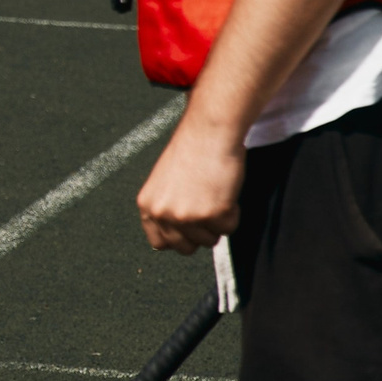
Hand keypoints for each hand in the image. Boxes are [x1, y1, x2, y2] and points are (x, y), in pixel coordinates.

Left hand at [137, 116, 244, 253]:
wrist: (208, 132)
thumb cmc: (191, 152)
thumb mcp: (164, 184)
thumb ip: (166, 208)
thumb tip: (177, 234)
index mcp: (148, 206)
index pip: (159, 243)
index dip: (178, 238)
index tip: (189, 228)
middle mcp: (163, 215)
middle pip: (186, 248)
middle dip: (200, 234)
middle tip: (207, 209)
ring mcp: (187, 216)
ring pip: (210, 241)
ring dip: (217, 223)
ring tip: (215, 194)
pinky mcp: (213, 214)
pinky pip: (229, 228)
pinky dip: (233, 213)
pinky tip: (226, 191)